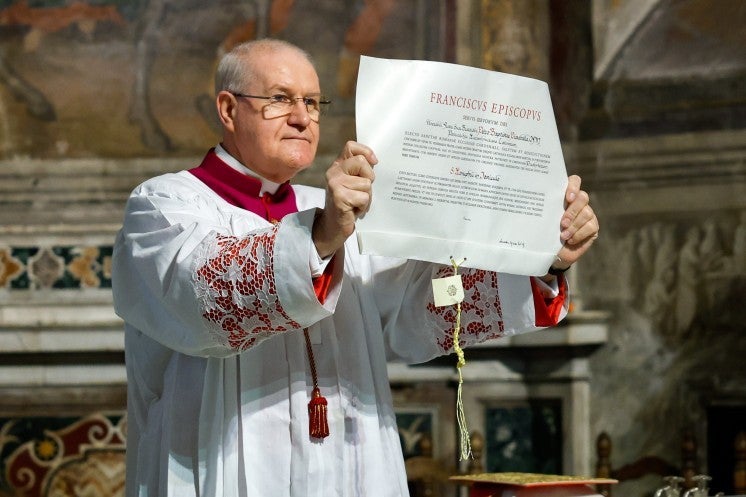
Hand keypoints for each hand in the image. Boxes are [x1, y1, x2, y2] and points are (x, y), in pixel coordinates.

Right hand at [312, 141, 376, 257]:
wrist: (333, 225)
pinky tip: (355, 209)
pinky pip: (364, 197)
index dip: (365, 152)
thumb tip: (374, 161)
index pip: (351, 146)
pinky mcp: (339, 197)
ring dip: (367, 195)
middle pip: (361, 162)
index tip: (374, 162)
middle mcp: (334, 172)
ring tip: (357, 202)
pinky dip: (364, 206)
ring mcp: (335, 184)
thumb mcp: (352, 183)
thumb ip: (359, 170)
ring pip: (365, 183)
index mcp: (338, 166)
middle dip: (369, 177)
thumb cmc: (348, 203)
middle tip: (363, 190)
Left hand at [551, 175, 598, 271]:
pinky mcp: (593, 227)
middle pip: (583, 197)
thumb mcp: (544, 220)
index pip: (574, 181)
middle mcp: (578, 203)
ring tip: (563, 236)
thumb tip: (538, 204)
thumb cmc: (546, 233)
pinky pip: (590, 226)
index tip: (567, 198)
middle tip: (562, 223)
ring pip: (587, 213)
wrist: (553, 253)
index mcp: (565, 196)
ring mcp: (588, 214)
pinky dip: (579, 234)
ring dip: (574, 225)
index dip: (573, 186)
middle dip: (572, 211)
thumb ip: (546, 210)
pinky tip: (570, 240)